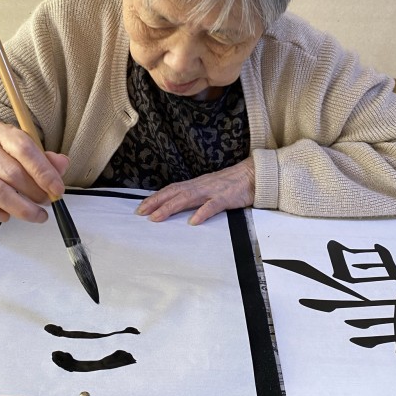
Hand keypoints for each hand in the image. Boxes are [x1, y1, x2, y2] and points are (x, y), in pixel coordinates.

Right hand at [0, 121, 68, 222]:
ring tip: (35, 215)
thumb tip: (62, 164)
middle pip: (11, 172)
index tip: (57, 189)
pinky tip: (6, 216)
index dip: (43, 171)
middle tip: (47, 204)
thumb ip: (44, 159)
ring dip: (20, 208)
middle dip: (34, 192)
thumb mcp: (21, 155)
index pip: (23, 148)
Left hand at [136, 157, 254, 224]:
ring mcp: (213, 191)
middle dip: (156, 202)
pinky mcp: (226, 197)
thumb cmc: (233, 183)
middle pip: (174, 192)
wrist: (254, 174)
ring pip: (187, 197)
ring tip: (157, 217)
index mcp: (197, 184)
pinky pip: (212, 205)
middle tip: (142, 212)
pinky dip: (202, 213)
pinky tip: (193, 221)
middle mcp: (201, 185)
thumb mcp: (210, 188)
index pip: (172, 189)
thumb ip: (196, 195)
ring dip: (170, 207)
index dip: (156, 197)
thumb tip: (180, 205)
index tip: (142, 207)